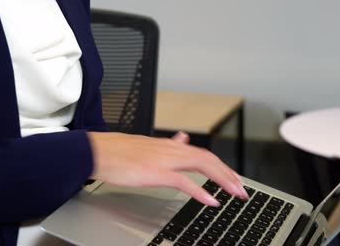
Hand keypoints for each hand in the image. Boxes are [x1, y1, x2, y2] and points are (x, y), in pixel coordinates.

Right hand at [87, 131, 247, 205]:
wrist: (97, 151)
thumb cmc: (117, 152)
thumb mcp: (148, 145)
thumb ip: (168, 145)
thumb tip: (182, 139)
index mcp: (169, 146)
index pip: (202, 154)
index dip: (221, 166)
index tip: (233, 177)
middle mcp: (171, 150)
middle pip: (209, 159)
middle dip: (229, 174)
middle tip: (242, 189)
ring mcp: (165, 160)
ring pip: (203, 166)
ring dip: (223, 180)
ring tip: (236, 192)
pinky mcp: (156, 172)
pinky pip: (184, 182)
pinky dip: (200, 191)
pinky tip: (211, 200)